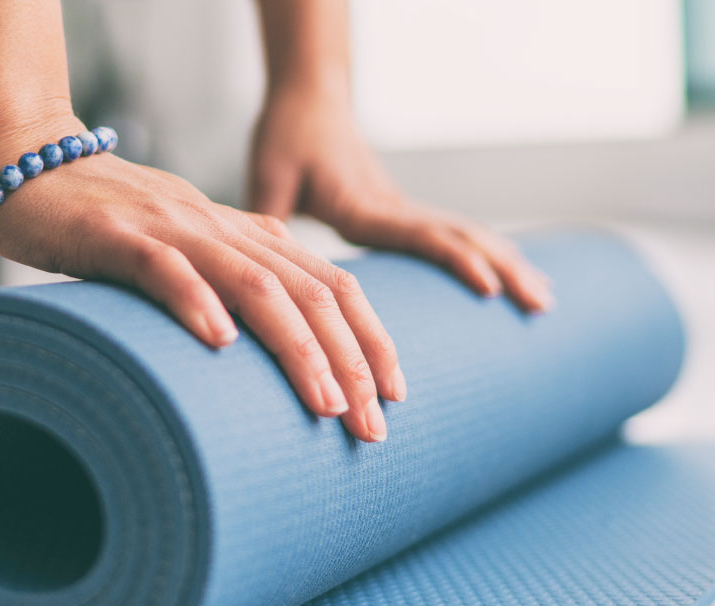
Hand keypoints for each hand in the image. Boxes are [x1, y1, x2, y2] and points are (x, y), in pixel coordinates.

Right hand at [0, 118, 404, 441]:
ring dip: (296, 345)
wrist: (27, 168)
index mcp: (242, 234)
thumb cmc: (103, 222)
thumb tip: (258, 341)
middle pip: (308, 290)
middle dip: (351, 360)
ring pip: (254, 283)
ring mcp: (170, 229)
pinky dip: (196, 302)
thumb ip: (224, 280)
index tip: (394, 395)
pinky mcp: (116, 235)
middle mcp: (219, 229)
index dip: (370, 337)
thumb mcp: (181, 250)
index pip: (330, 283)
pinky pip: (164, 268)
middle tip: (371, 425)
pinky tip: (220, 343)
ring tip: (324, 401)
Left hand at [249, 89, 553, 311]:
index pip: (419, 233)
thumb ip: (267, 215)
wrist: (309, 99)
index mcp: (363, 204)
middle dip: (503, 270)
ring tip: (545, 301)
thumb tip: (259, 268)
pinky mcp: (402, 211)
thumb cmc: (287, 136)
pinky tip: (510, 277)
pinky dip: (488, 255)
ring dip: (507, 264)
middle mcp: (392, 206)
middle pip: (460, 237)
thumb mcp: (268, 175)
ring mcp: (403, 208)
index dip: (455, 260)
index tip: (489, 288)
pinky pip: (453, 234)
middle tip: (542, 306)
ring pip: (466, 235)